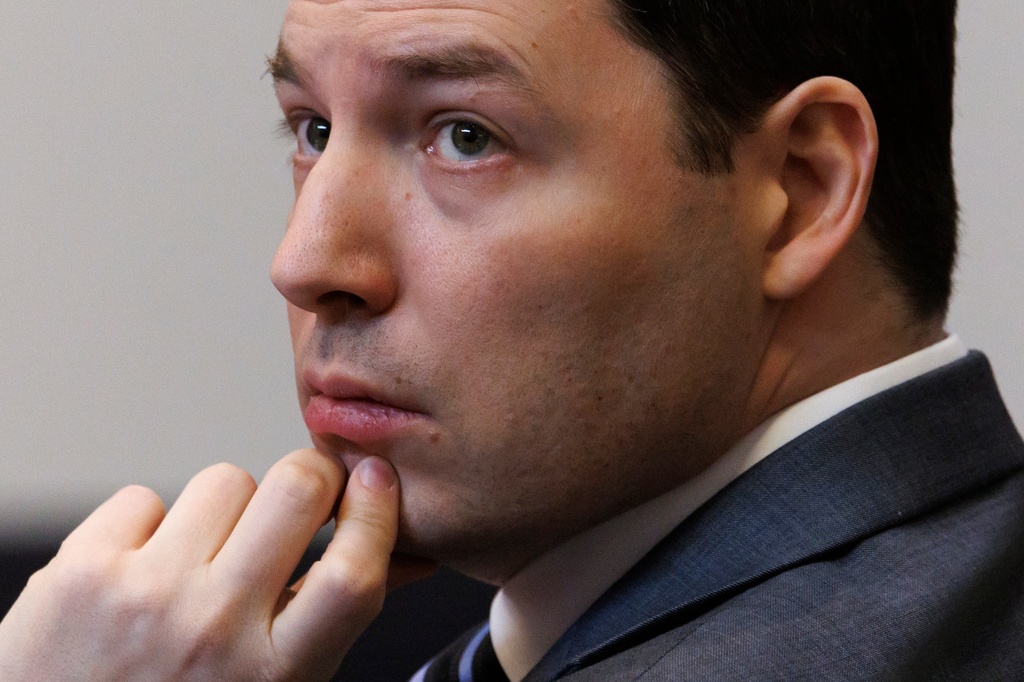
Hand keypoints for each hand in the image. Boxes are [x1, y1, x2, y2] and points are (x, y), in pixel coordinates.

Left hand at [0, 450, 430, 680]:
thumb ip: (332, 619)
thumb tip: (404, 553)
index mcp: (273, 674)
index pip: (352, 575)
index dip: (376, 513)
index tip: (375, 480)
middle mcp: (212, 630)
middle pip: (295, 491)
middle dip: (310, 476)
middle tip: (300, 494)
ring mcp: (145, 595)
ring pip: (224, 480)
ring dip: (223, 509)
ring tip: (199, 558)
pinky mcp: (82, 571)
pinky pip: (143, 497)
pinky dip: (148, 525)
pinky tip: (138, 570)